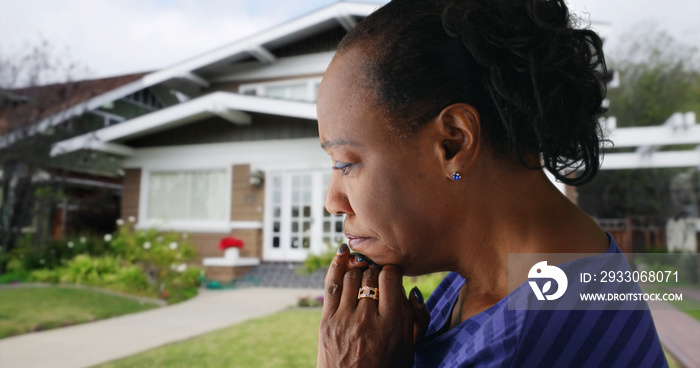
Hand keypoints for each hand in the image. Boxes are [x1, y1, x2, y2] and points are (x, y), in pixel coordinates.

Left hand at [317, 244, 429, 367]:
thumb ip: (416, 319)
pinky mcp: (326, 322)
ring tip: (364, 266)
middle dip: (376, 269)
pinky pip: (332, 285)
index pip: (391, 278)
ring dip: (360, 267)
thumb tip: (412, 290)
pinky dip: (338, 265)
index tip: (393, 274)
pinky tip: (343, 254)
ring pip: (352, 276)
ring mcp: (343, 320)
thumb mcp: (409, 349)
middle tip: (378, 271)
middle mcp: (366, 320)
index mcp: (391, 326)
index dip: (393, 270)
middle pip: (371, 275)